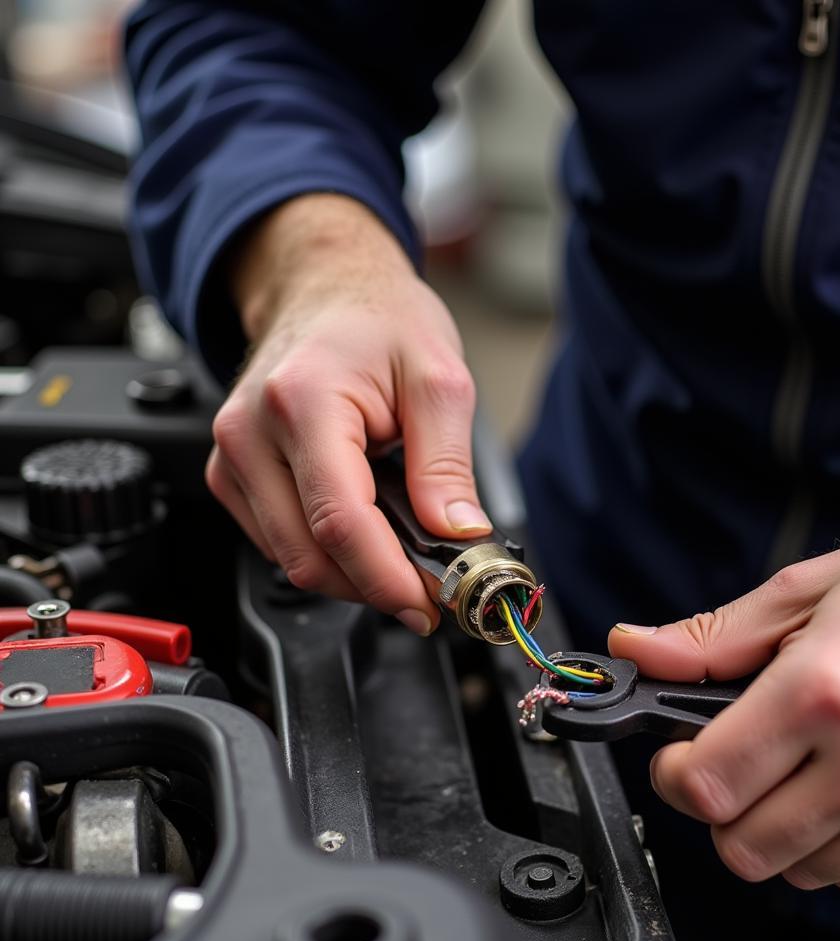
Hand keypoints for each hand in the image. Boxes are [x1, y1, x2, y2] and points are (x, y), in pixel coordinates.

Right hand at [206, 194, 490, 634]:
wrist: (325, 288)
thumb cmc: (378, 319)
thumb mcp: (438, 379)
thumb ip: (447, 465)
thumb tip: (458, 536)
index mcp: (302, 404)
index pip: (339, 523)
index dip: (388, 578)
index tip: (430, 604)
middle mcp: (250, 434)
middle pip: (307, 555)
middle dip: (374, 584)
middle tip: (430, 584)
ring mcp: (233, 457)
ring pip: (290, 559)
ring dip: (351, 573)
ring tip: (402, 548)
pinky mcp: (232, 474)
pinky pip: (278, 542)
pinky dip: (327, 552)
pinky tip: (365, 528)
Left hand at [608, 522, 839, 891]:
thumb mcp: (805, 589)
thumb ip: (711, 637)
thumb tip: (637, 650)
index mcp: (825, 692)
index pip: (707, 784)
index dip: (674, 771)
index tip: (678, 754)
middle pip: (743, 847)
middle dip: (719, 807)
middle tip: (733, 761)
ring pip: (797, 871)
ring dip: (778, 826)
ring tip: (800, 762)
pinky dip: (834, 842)